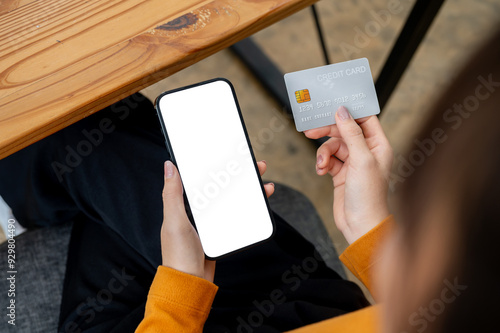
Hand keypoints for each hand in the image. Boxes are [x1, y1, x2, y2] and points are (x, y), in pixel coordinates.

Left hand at [160, 160, 273, 281]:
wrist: (191, 283)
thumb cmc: (178, 253)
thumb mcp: (174, 220)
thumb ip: (172, 194)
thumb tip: (169, 166)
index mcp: (185, 205)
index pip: (203, 179)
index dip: (217, 166)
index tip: (230, 155)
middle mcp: (198, 211)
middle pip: (222, 187)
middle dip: (239, 175)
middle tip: (255, 166)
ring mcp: (212, 222)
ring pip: (233, 199)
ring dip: (248, 190)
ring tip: (264, 184)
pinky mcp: (222, 232)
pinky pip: (237, 215)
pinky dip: (249, 208)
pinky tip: (258, 204)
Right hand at [304, 106, 392, 243]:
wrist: (360, 224)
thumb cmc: (368, 196)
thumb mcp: (361, 159)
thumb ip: (351, 133)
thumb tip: (342, 112)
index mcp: (378, 145)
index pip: (364, 119)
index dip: (349, 112)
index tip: (332, 107)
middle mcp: (367, 151)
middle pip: (344, 130)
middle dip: (328, 131)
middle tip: (311, 131)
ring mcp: (353, 162)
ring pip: (333, 146)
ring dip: (323, 153)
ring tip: (321, 165)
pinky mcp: (341, 173)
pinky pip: (328, 160)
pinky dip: (322, 163)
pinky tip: (321, 171)